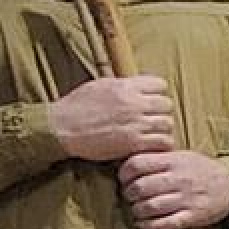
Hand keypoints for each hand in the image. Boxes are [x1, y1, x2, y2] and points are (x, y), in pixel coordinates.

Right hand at [50, 74, 173, 161]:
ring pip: (167, 123)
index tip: (151, 100)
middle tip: (152, 118)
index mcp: (126, 86)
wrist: (61, 128)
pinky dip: (161, 144)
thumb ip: (123, 85)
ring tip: (153, 132)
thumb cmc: (76, 106)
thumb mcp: (99, 85)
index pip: (160, 84)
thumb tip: (138, 84)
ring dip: (162, 128)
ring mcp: (135, 123)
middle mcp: (134, 103)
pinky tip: (153, 145)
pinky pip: (163, 142)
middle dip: (161, 111)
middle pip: (166, 104)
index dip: (157, 93)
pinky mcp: (133, 143)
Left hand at [115, 150, 228, 228]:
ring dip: (137, 211)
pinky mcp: (193, 216)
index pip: (137, 164)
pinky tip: (144, 224)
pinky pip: (165, 225)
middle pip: (140, 187)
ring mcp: (186, 198)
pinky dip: (149, 227)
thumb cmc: (201, 170)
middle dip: (129, 195)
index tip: (124, 180)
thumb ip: (158, 158)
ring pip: (150, 207)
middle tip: (130, 197)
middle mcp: (179, 179)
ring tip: (137, 210)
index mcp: (173, 161)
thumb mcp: (181, 155)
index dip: (124, 173)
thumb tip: (128, 164)